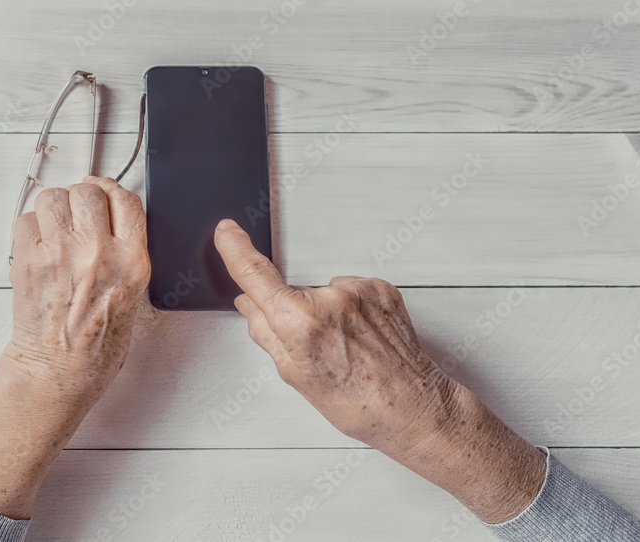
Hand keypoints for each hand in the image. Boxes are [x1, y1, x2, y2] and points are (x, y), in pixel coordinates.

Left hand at [0, 176, 149, 519]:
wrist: (57, 373)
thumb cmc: (96, 348)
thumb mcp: (136, 299)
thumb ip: (130, 255)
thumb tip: (116, 220)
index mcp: (130, 264)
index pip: (126, 201)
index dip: (114, 191)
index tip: (106, 193)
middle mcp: (96, 254)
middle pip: (88, 192)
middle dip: (83, 197)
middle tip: (79, 212)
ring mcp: (59, 254)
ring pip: (53, 197)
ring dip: (55, 207)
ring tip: (57, 227)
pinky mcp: (27, 260)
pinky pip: (27, 219)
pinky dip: (32, 227)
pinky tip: (40, 245)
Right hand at [212, 218, 545, 523]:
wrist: (412, 407)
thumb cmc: (358, 402)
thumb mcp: (296, 376)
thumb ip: (266, 333)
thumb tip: (250, 305)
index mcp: (300, 321)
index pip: (256, 274)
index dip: (236, 249)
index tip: (227, 232)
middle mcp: (330, 298)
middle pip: (293, 293)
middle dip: (294, 315)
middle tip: (317, 349)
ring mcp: (359, 291)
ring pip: (324, 294)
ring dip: (327, 314)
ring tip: (347, 348)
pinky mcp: (381, 288)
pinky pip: (352, 293)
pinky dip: (352, 311)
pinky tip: (363, 337)